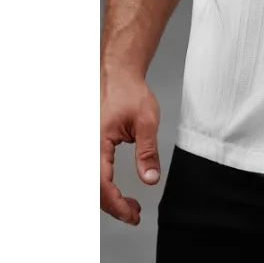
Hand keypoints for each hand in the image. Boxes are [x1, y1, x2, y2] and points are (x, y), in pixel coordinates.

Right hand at [100, 70, 160, 224]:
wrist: (118, 76)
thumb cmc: (129, 93)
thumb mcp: (146, 121)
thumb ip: (148, 151)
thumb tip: (150, 179)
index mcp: (95, 142)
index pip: (101, 183)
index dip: (116, 204)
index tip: (132, 214)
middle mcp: (85, 147)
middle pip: (93, 189)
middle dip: (113, 206)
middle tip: (134, 214)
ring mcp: (86, 148)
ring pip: (91, 184)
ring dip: (108, 199)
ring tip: (130, 206)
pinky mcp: (89, 148)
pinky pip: (92, 174)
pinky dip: (104, 188)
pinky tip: (119, 192)